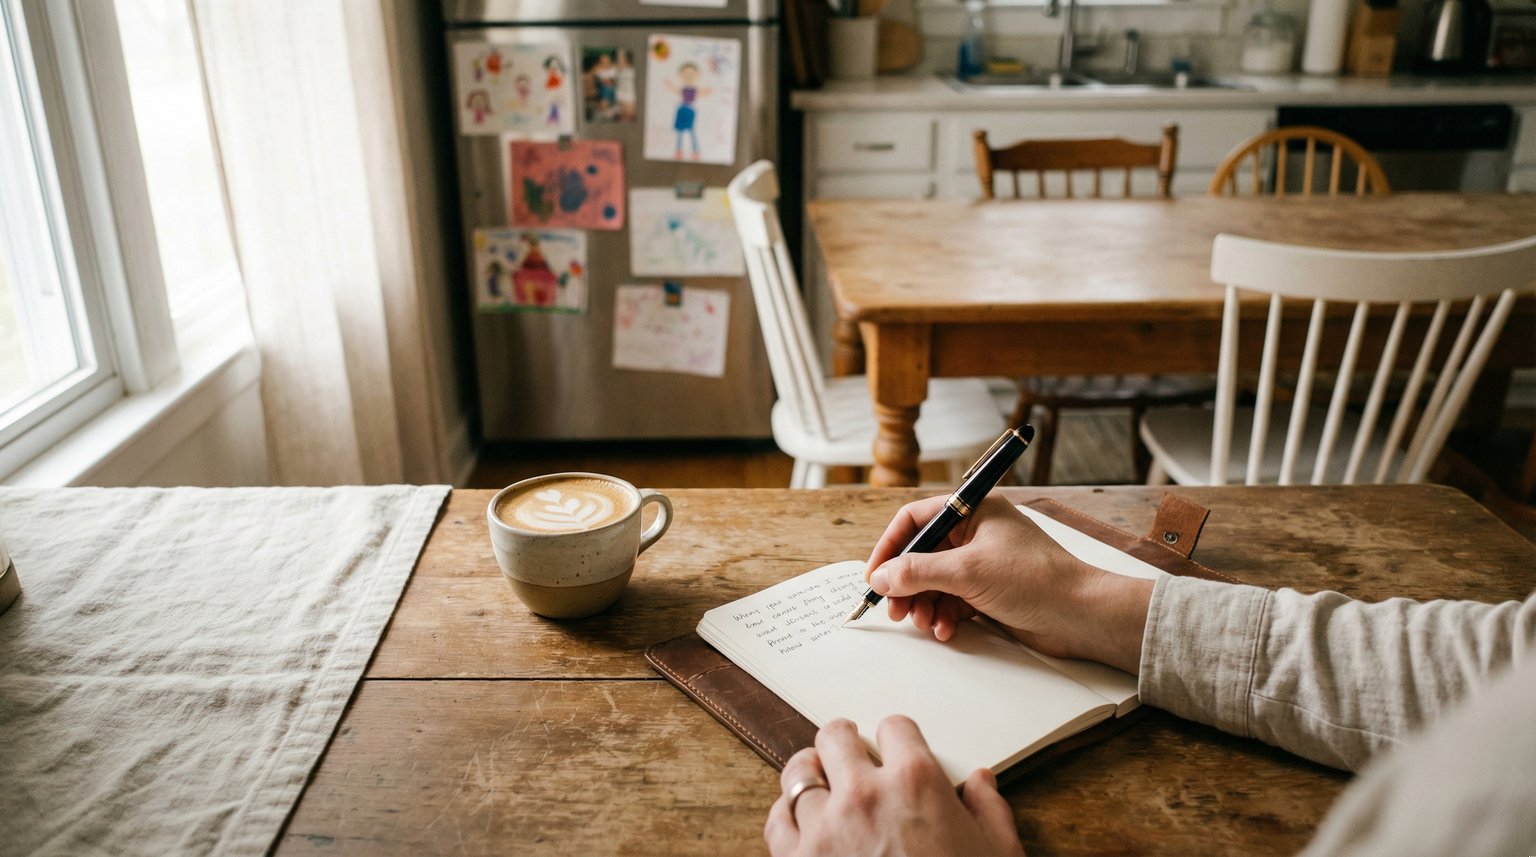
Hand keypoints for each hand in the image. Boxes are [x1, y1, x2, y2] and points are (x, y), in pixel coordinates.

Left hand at [764, 717, 1025, 856]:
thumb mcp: (999, 855)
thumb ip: (989, 811)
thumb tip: (981, 783)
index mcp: (916, 783)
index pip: (895, 728)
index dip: (897, 738)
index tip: (895, 747)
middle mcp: (865, 795)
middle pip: (835, 737)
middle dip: (844, 742)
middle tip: (848, 750)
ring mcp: (825, 828)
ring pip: (799, 773)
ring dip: (811, 773)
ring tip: (820, 779)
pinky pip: (778, 822)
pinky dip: (788, 816)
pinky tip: (803, 822)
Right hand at [864, 493, 1154, 672]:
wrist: (1081, 615)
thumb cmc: (1034, 580)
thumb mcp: (967, 572)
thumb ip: (919, 572)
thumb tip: (882, 577)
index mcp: (974, 510)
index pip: (916, 519)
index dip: (891, 547)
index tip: (875, 576)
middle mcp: (976, 532)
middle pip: (922, 554)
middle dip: (907, 584)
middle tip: (896, 610)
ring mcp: (983, 562)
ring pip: (935, 581)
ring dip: (925, 604)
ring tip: (926, 624)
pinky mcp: (990, 590)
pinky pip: (953, 599)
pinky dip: (945, 615)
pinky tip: (947, 630)